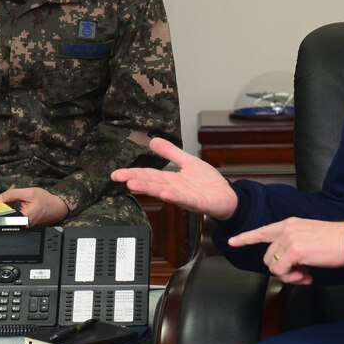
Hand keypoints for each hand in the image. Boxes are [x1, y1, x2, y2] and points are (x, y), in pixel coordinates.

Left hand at [0, 186, 68, 225]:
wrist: (58, 207)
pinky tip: (11, 210)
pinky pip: (16, 222)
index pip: (5, 218)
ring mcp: (26, 227)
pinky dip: (12, 216)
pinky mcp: (27, 227)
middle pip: (7, 221)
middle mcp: (25, 225)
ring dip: (6, 215)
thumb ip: (12, 194)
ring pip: (11, 222)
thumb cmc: (46, 200)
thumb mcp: (29, 193)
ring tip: (4, 207)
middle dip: (1, 213)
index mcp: (24, 218)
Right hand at [111, 138, 237, 220]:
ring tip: (133, 184)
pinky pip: (184, 199)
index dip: (132, 173)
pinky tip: (164, 193)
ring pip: (164, 191)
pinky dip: (174, 197)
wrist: (228, 197)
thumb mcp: (187, 161)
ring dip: (149, 188)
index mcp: (171, 179)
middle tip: (118, 177)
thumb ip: (171, 153)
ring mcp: (185, 196)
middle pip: (152, 183)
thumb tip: (153, 141)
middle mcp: (174, 189)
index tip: (116, 174)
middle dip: (135, 179)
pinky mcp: (198, 202)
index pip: (148, 174)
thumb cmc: (208, 183)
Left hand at [226, 218, 343, 285]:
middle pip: (268, 257)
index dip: (246, 237)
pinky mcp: (294, 251)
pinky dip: (293, 278)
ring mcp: (289, 239)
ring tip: (305, 275)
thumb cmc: (337, 242)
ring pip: (273, 266)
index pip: (262, 231)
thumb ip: (294, 247)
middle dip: (282, 270)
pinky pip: (282, 271)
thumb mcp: (310, 238)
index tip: (232, 241)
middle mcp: (286, 229)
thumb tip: (288, 265)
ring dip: (288, 276)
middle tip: (302, 275)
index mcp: (290, 224)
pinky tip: (308, 276)